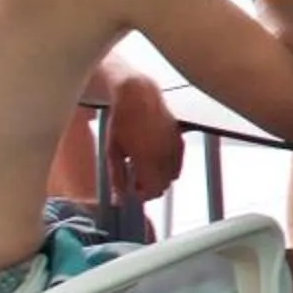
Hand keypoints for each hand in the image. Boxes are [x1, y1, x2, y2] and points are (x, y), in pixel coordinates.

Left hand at [104, 76, 184, 201]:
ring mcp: (175, 148)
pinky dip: (169, 166)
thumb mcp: (112, 151)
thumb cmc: (121, 122)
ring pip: (173, 175)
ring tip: (145, 167)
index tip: (131, 191)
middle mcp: (165, 156)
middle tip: (136, 180)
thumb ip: (117, 177)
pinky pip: (178, 162)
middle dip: (150, 187)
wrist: (139, 96)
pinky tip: (155, 157)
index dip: (142, 195)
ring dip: (160, 177)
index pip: (153, 190)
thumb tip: (120, 196)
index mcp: (147, 160)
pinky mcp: (180, 139)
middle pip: (164, 186)